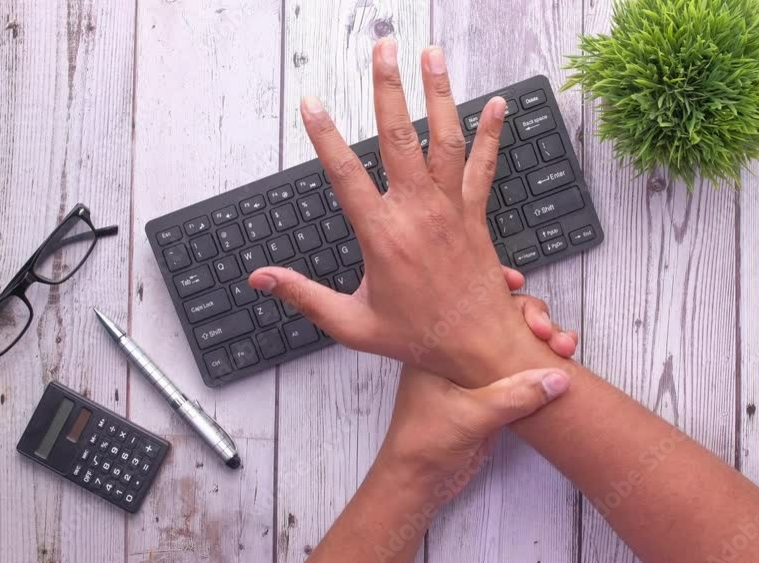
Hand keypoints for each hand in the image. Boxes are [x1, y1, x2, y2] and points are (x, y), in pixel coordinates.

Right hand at [249, 39, 534, 386]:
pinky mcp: (475, 214)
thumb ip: (303, 296)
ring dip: (438, 94)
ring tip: (432, 54)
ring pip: (444, 140)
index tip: (311, 104)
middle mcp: (418, 213)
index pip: (345, 174)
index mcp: (382, 236)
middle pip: (398, 138)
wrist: (478, 347)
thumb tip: (260, 279)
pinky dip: (492, 134)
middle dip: (389, 88)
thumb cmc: (417, 337)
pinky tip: (498, 104)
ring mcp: (451, 209)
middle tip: (383, 49)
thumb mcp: (350, 324)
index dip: (325, 136)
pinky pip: (484, 166)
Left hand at [376, 293, 576, 505]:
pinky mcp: (490, 390)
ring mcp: (474, 368)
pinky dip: (540, 362)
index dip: (497, 290)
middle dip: (531, 316)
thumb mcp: (470, 417)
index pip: (470, 301)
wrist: (420, 481)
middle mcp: (455, 349)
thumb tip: (557, 377)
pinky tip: (561, 362)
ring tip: (563, 347)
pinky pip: (519, 367)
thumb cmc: (424, 444)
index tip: (519, 285)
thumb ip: (513, 397)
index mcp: (437, 342)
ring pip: (512, 340)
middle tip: (551, 333)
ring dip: (540, 338)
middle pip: (498, 316)